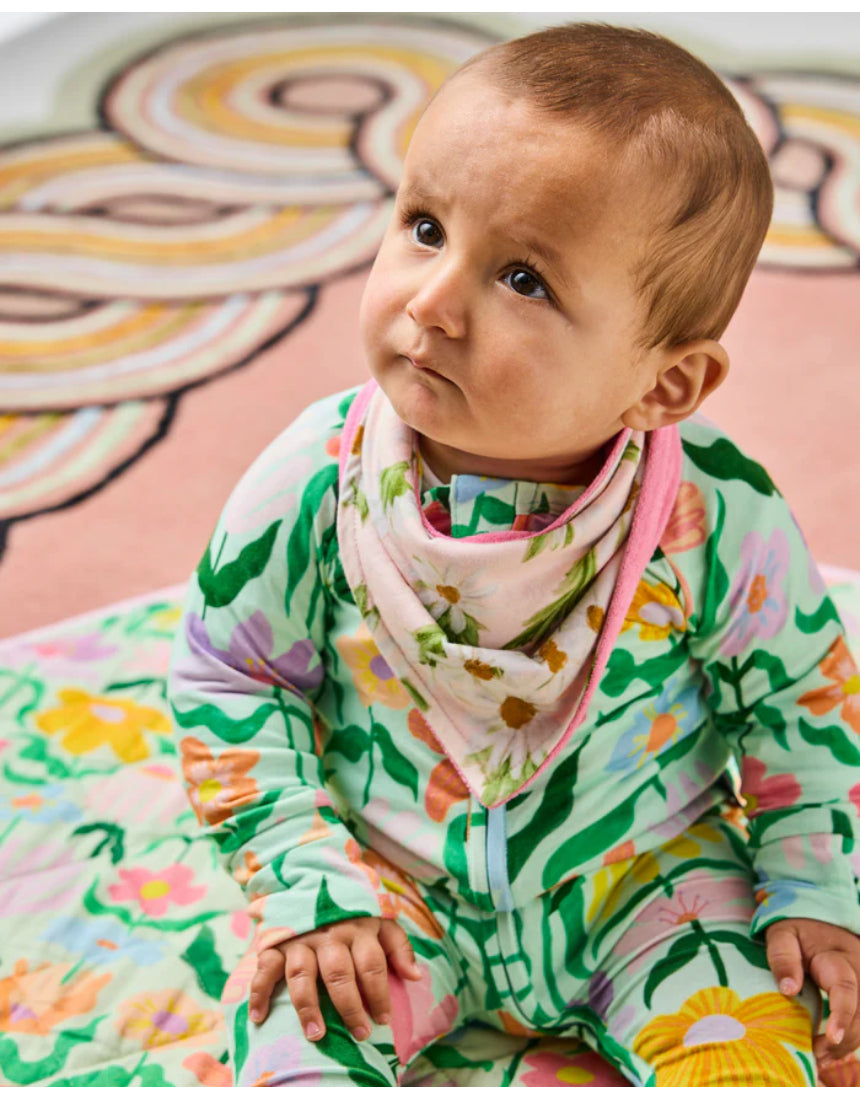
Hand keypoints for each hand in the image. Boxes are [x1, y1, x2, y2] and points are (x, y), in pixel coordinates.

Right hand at [248, 916, 422, 1041]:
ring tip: (316, 1035)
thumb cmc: (350, 908)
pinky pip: (265, 968)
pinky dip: (259, 992)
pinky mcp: (276, 941)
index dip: (379, 994)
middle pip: (340, 974)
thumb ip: (398, 945)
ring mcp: (300, 938)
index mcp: (358, 928)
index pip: (372, 965)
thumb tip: (415, 977)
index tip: (383, 1020)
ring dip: (308, 1006)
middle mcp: (329, 934)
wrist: (310, 875)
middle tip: (359, 1034)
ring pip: (303, 975)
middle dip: (350, 1007)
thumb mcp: (379, 918)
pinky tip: (259, 1016)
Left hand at [766, 917, 859, 1065]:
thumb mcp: (783, 935)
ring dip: (846, 1046)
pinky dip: (848, 1041)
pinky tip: (828, 1053)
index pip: (846, 989)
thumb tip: (789, 990)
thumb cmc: (798, 931)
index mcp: (840, 958)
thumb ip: (783, 957)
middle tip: (815, 1054)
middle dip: (842, 1040)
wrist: (820, 923)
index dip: (841, 1016)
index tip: (832, 1037)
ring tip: (819, 1058)